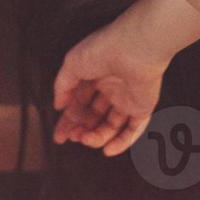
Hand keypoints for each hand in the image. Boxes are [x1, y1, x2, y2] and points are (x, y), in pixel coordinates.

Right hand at [51, 16, 168, 155]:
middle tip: (72, 137)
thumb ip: (62, 86)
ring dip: (97, 136)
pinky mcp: (142, 107)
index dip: (68, 119)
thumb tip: (57, 105)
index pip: (79, 102)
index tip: (60, 135)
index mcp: (94, 74)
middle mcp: (110, 87)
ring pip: (110, 125)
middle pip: (93, 116)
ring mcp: (126, 99)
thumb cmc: (102, 50)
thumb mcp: (71, 64)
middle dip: (81, 129)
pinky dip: (121, 143)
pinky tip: (108, 150)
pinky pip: (133, 129)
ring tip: (86, 139)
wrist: (134, 48)